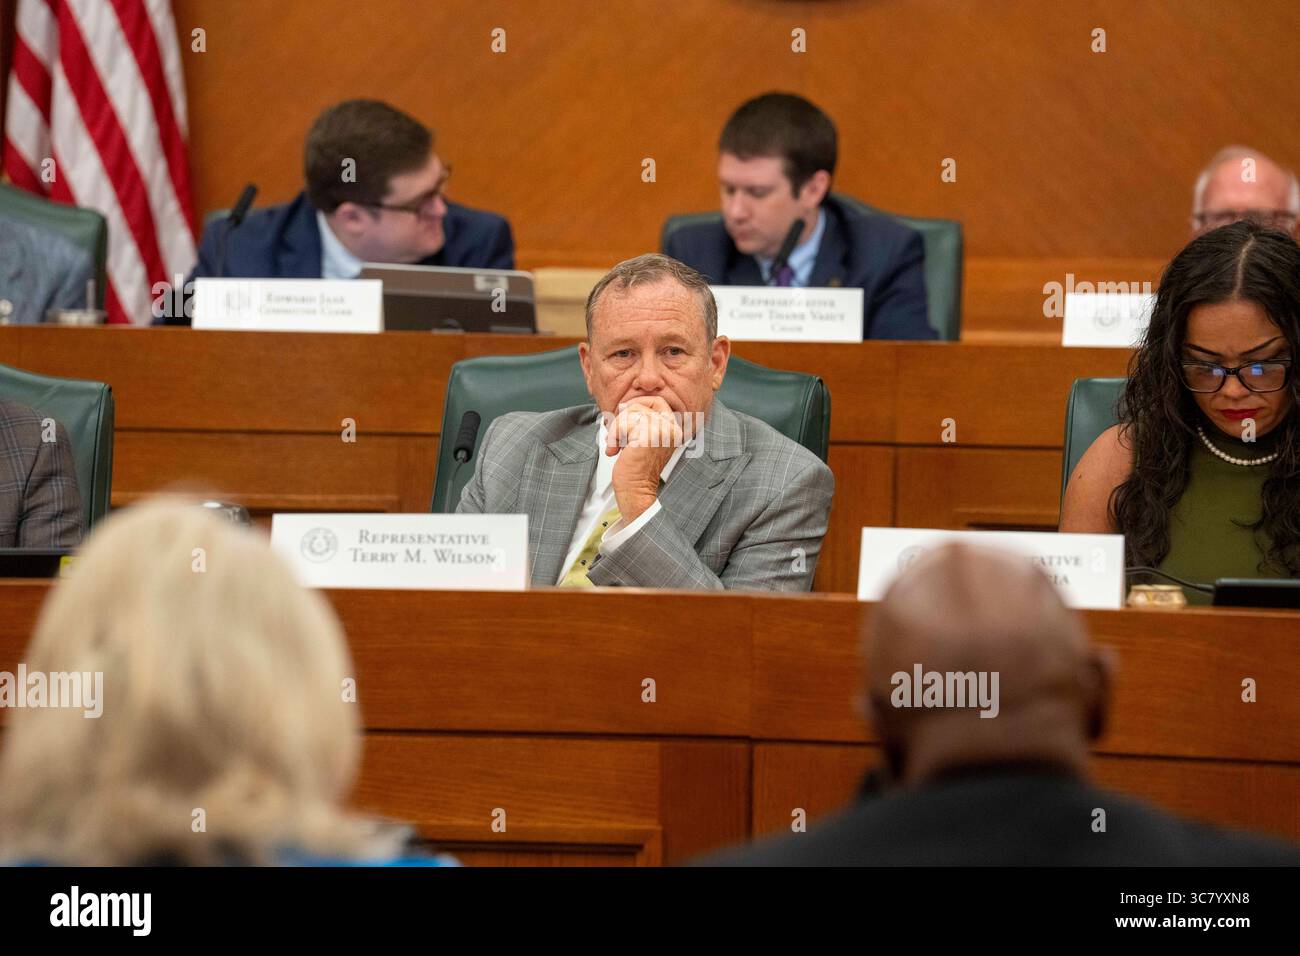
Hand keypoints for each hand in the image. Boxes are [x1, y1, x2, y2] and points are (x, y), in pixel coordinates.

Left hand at [607, 396, 684, 522]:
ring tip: (618, 446)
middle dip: (623, 418)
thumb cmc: (637, 470)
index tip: (625, 414)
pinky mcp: (648, 437)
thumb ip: (642, 423)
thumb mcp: (644, 440)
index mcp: (673, 429)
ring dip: (616, 430)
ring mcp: (661, 432)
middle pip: (641, 405)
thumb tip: (625, 407)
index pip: (658, 401)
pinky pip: (623, 424)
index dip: (639, 404)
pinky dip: (614, 436)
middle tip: (619, 436)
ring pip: (629, 414)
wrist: (636, 491)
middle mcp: (671, 429)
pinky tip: (616, 450)